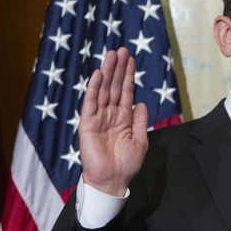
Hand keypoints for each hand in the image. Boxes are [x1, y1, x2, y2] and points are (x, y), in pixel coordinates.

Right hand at [78, 47, 148, 195]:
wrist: (113, 180)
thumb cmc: (127, 163)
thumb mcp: (141, 140)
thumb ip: (140, 121)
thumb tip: (141, 103)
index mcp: (124, 118)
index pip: (126, 92)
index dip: (128, 76)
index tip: (131, 60)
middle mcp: (111, 114)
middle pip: (114, 86)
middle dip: (118, 68)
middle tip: (122, 49)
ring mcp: (98, 118)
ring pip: (103, 90)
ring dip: (107, 72)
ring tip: (112, 55)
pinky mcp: (88, 124)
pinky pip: (90, 103)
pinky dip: (94, 88)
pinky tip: (98, 75)